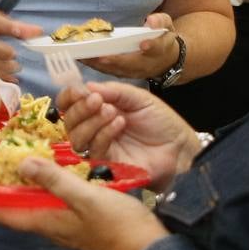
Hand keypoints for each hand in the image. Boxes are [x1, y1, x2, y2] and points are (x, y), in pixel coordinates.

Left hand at [0, 156, 169, 249]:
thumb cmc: (116, 225)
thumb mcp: (85, 197)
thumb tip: (23, 162)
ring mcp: (60, 221)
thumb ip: (55, 180)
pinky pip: (45, 199)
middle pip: (8, 207)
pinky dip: (35, 185)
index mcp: (43, 220)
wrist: (146, 247)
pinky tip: (38, 172)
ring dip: (10, 188)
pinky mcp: (74, 217)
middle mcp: (46, 222)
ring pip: (26, 203)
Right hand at [57, 81, 199, 190]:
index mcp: (99, 108)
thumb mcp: (138, 98)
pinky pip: (94, 148)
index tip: (80, 90)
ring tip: (111, 111)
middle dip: (80, 108)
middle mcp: (94, 127)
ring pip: (77, 137)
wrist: (179, 146)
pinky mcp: (106, 163)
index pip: (71, 103)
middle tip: (97, 100)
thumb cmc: (161, 121)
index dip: (70, 96)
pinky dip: (104, 133)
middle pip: (69, 121)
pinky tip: (120, 123)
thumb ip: (113, 91)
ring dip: (91, 121)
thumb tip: (86, 86)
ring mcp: (99, 146)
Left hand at [81, 12, 177, 80]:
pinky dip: (94, 65)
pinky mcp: (122, 74)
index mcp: (160, 51)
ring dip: (96, 63)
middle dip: (110, 59)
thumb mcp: (167, 27)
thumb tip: (151, 21)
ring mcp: (132, 73)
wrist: (165, 61)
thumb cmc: (163, 39)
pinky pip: (107, 71)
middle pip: (127, 63)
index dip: (151, 46)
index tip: (143, 44)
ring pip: (114, 69)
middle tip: (93, 52)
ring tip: (80, 54)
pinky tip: (80, 58)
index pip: (156, 48)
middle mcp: (145, 65)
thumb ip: (160, 21)